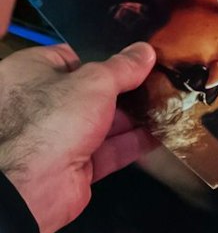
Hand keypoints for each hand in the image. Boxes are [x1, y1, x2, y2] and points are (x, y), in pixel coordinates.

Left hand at [0, 43, 157, 232]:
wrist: (34, 182)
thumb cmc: (53, 118)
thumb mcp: (94, 83)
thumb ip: (122, 68)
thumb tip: (146, 51)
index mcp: (31, 72)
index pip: (71, 57)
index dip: (105, 56)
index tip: (139, 58)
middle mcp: (42, 102)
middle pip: (92, 91)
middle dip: (127, 90)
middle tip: (162, 81)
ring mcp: (60, 135)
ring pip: (104, 122)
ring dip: (136, 117)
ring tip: (170, 106)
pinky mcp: (77, 163)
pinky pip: (109, 149)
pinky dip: (134, 143)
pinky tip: (162, 135)